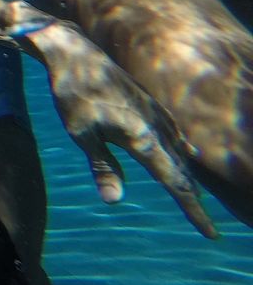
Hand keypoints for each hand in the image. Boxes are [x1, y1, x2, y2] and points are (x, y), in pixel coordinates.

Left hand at [30, 21, 217, 238]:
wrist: (74, 51)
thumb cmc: (73, 92)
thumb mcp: (81, 134)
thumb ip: (102, 167)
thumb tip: (114, 201)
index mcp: (143, 137)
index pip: (175, 182)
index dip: (192, 210)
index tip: (210, 233)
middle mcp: (156, 126)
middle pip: (181, 170)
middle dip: (192, 199)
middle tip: (206, 226)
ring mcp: (154, 112)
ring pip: (178, 151)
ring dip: (187, 175)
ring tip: (195, 198)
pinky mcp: (147, 102)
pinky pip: (172, 132)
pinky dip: (181, 149)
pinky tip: (186, 152)